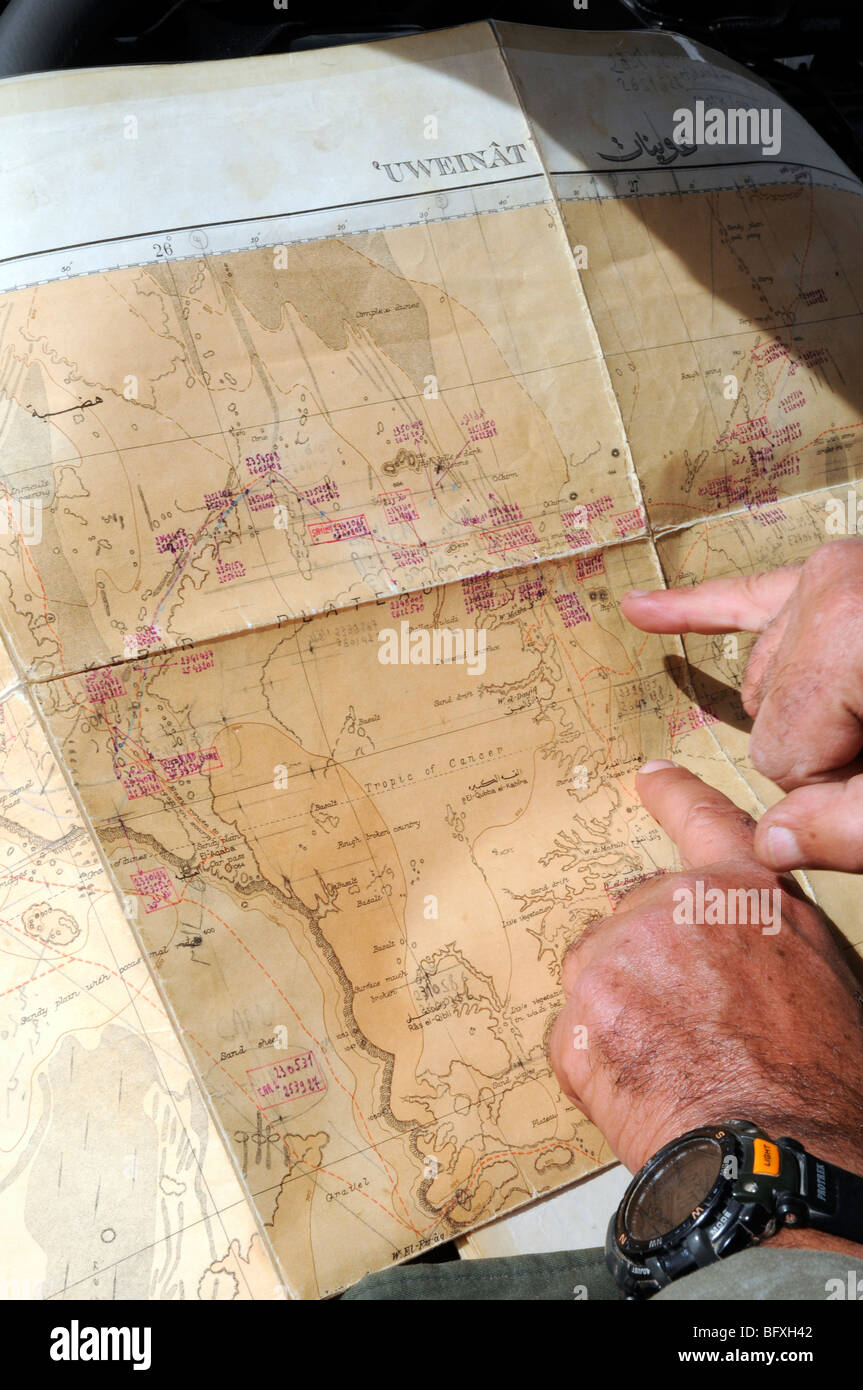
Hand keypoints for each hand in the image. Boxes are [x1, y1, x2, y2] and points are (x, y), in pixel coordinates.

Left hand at [549, 764, 862, 1194]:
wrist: (779, 1157)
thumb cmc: (819, 1082)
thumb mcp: (821, 976)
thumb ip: (759, 930)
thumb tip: (721, 938)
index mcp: (742, 893)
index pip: (703, 821)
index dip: (672, 795)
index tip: (648, 776)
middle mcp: (671, 910)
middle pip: (635, 920)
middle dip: (649, 964)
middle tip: (687, 1027)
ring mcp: (615, 959)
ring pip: (598, 974)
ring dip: (619, 1011)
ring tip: (671, 1065)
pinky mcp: (575, 1017)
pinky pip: (575, 1035)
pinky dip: (599, 1063)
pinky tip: (643, 1090)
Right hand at [621, 538, 862, 871]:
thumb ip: (849, 829)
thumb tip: (768, 844)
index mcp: (843, 631)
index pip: (782, 756)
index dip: (837, 786)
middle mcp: (825, 587)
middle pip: (771, 717)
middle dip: (826, 750)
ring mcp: (828, 574)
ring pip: (765, 681)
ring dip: (812, 713)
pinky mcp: (830, 575)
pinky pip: (743, 597)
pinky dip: (693, 609)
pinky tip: (640, 609)